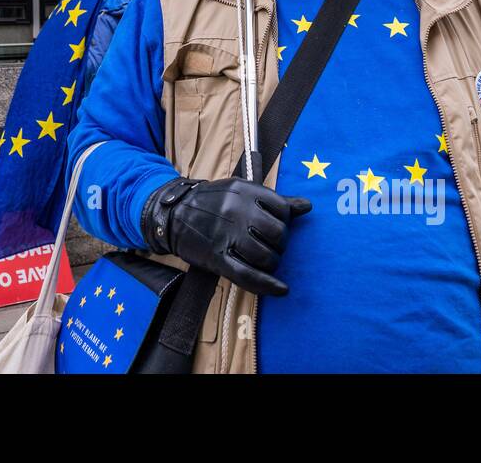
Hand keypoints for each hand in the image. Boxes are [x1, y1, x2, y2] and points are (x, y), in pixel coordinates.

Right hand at [142, 177, 310, 295]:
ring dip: (271, 263)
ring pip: (266, 257)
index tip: (276, 227)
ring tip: (264, 260)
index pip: (282, 210)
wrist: (173, 213)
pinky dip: (267, 285)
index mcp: (244, 190)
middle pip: (277, 235)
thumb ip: (275, 200)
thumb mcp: (240, 191)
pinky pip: (248, 275)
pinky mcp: (216, 257)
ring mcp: (225, 235)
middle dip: (279, 245)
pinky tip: (281, 289)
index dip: (285, 222)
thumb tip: (307, 206)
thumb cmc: (213, 202)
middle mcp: (236, 211)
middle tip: (269, 246)